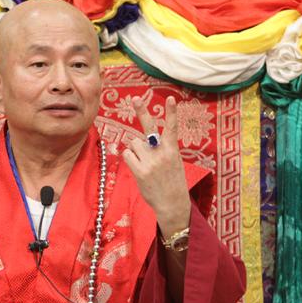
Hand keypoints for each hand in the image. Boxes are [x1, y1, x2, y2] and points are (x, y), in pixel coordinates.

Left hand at [122, 96, 190, 237]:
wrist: (172, 203)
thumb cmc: (172, 181)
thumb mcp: (174, 161)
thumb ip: (161, 149)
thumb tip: (140, 141)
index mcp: (172, 149)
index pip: (172, 127)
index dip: (171, 112)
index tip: (171, 99)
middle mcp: (161, 153)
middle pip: (149, 128)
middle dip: (142, 111)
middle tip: (136, 99)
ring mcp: (150, 162)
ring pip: (133, 143)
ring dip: (135, 149)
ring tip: (144, 162)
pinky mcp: (140, 171)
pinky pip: (127, 155)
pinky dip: (129, 158)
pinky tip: (137, 166)